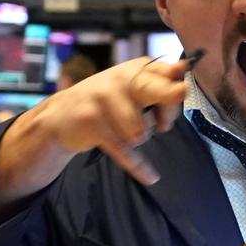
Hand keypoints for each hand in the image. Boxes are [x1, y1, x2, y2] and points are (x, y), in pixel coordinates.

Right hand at [0, 57, 187, 223]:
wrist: (61, 115)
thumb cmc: (110, 102)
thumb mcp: (135, 87)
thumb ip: (161, 81)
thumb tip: (184, 68)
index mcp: (138, 69)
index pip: (167, 74)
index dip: (176, 90)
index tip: (184, 92)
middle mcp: (122, 79)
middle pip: (154, 90)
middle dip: (169, 97)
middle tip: (176, 103)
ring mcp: (104, 100)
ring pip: (141, 131)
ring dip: (140, 137)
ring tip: (128, 131)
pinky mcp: (93, 123)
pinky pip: (125, 150)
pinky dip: (139, 166)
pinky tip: (151, 177)